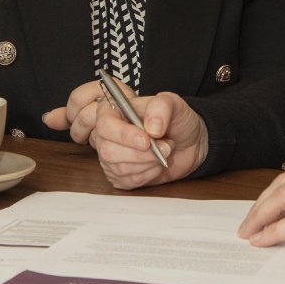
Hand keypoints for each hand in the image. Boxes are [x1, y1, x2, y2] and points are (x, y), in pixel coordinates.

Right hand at [44, 80, 208, 187]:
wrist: (193, 143)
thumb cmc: (180, 119)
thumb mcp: (174, 104)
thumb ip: (161, 108)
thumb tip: (148, 126)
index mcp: (112, 107)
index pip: (91, 114)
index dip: (116, 129)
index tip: (144, 137)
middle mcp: (105, 129)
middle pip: (102, 144)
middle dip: (136, 147)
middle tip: (159, 142)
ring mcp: (108, 152)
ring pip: (112, 163)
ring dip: (145, 161)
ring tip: (161, 150)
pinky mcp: (117, 173)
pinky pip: (121, 179)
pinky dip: (144, 175)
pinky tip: (154, 166)